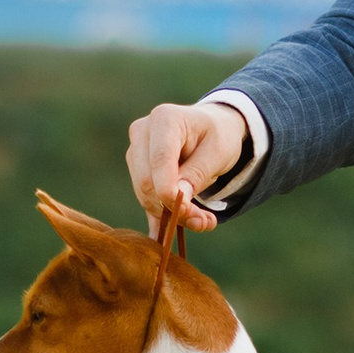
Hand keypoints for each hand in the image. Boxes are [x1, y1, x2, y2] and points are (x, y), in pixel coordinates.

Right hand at [125, 102, 242, 235]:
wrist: (210, 128)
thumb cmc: (217, 135)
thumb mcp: (218, 152)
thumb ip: (198, 174)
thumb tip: (177, 200)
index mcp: (164, 119)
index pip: (159, 160)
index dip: (168, 190)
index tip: (186, 211)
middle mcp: (142, 133)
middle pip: (146, 181)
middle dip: (172, 207)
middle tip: (202, 222)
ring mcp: (135, 151)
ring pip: (144, 194)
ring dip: (171, 214)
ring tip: (202, 220)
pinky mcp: (136, 171)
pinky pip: (144, 200)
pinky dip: (162, 218)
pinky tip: (173, 233)